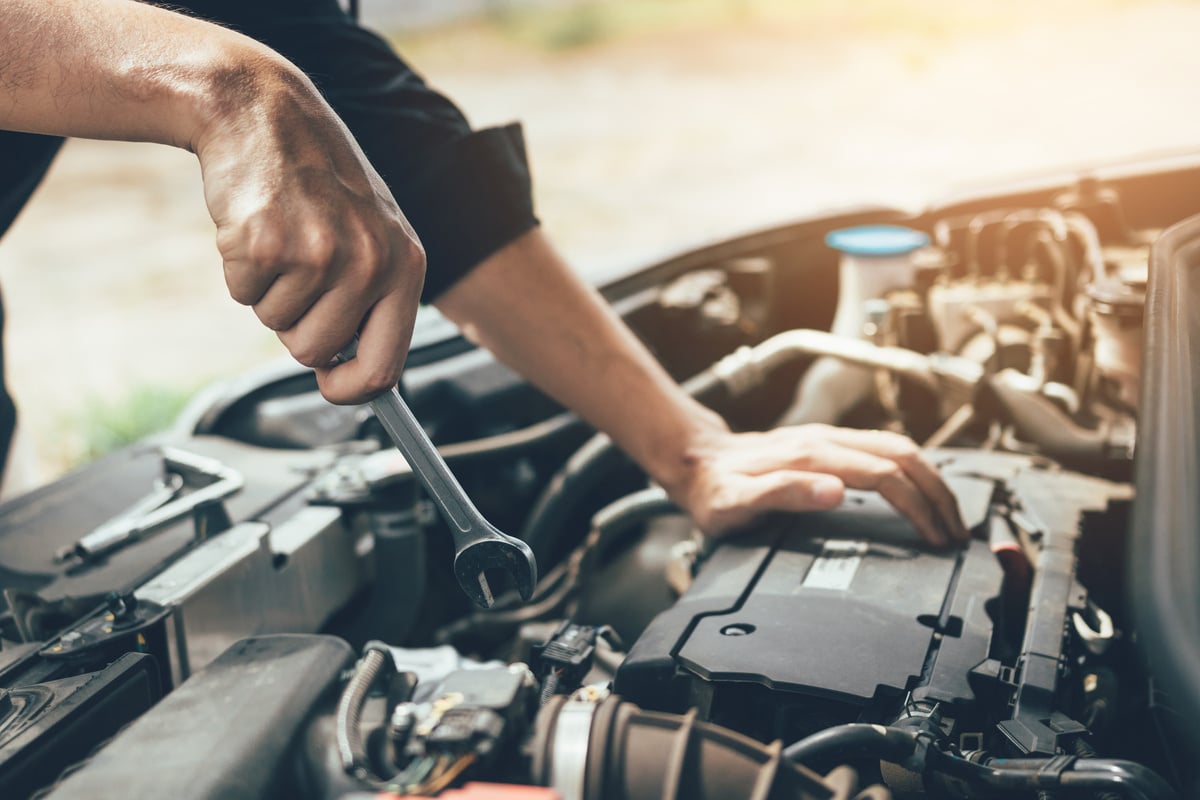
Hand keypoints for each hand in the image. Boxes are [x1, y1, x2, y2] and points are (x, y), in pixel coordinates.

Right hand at [194, 66, 424, 404]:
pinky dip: (240, 268)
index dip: (352, 387)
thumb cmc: (318, 178)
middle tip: (298, 266)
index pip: (386, 365)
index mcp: (406, 264)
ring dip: (269, 290)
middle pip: (315, 352)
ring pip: (276, 324)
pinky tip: (256, 223)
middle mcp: (370, 262)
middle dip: (296, 323)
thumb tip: (359, 375)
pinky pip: (243, 293)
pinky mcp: (267, 244)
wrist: (264, 109)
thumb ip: (375, 298)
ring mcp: (319, 253)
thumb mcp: (373, 232)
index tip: (332, 385)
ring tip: (282, 235)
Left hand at [667, 423, 968, 546]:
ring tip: (948, 515)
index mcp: (812, 457)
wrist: (695, 462)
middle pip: (904, 457)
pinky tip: (918, 490)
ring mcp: (828, 438)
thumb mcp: (736, 503)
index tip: (935, 538)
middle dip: (939, 494)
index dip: (917, 507)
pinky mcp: (826, 442)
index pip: (885, 476)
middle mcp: (825, 441)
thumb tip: (836, 492)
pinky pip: (883, 449)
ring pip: (898, 448)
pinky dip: (912, 470)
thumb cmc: (713, 489)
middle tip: (957, 533)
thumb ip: (784, 494)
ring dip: (930, 481)